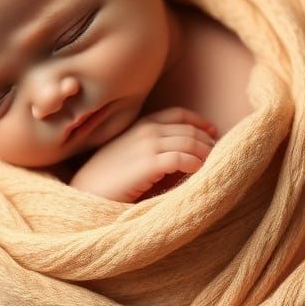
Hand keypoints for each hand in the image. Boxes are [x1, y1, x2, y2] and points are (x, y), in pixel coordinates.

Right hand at [69, 107, 217, 202]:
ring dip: (205, 152)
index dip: (199, 121)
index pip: (178, 114)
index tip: (212, 131)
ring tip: (213, 164)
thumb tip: (185, 155)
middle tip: (218, 152)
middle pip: (188, 129)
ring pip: (189, 142)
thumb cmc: (108, 178)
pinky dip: (194, 163)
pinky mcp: (148, 164)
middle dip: (206, 140)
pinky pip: (181, 159)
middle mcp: (146, 130)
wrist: (86, 192)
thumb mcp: (131, 155)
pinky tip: (199, 171)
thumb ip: (154, 149)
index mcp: (142, 124)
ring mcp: (147, 145)